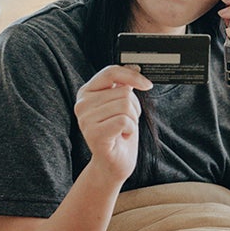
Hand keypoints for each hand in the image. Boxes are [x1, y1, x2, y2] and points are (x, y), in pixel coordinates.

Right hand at [73, 64, 153, 182]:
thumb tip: (134, 67)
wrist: (114, 164)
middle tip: (125, 122)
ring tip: (122, 130)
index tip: (147, 85)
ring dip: (132, 120)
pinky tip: (121, 137)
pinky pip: (124, 120)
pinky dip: (130, 129)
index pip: (110, 72)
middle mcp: (81, 104)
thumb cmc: (119, 133)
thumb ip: (123, 86)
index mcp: (86, 93)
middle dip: (133, 108)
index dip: (132, 76)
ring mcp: (85, 120)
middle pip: (122, 92)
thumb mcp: (122, 105)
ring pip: (125, 106)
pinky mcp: (94, 134)